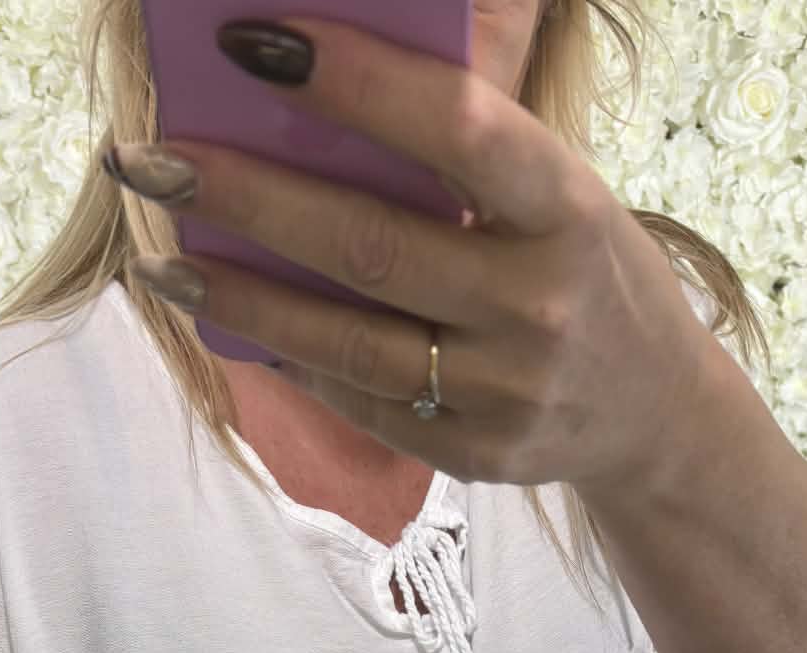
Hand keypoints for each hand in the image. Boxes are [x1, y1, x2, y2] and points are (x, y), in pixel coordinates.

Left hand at [106, 13, 710, 495]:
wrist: (656, 413)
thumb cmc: (581, 266)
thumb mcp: (559, 190)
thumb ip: (469, 146)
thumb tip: (328, 74)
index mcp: (568, 207)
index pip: (457, 129)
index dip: (355, 81)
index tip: (251, 37)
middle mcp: (539, 305)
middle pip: (370, 245)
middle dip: (246, 195)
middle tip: (150, 155)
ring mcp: (505, 392)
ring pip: (346, 341)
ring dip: (239, 296)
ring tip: (160, 256)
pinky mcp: (476, 456)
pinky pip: (360, 401)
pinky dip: (287, 359)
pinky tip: (229, 319)